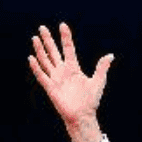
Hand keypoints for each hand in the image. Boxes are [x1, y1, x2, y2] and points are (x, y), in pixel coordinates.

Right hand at [27, 22, 112, 141]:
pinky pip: (42, 76)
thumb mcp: (98, 82)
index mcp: (73, 68)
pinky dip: (36, 67)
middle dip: (48, 40)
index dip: (65, 37)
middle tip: (42, 27)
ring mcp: (56, 79)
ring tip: (35, 38)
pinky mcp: (51, 88)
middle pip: (53, 52)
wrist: (83, 116)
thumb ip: (102, 68)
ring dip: (40, 50)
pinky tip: (31, 58)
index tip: (62, 25)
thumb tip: (110, 55)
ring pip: (45, 61)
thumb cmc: (90, 101)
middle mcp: (63, 71)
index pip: (68, 48)